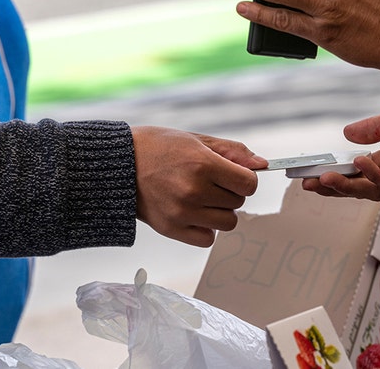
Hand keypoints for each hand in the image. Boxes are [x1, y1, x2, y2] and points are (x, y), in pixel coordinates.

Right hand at [130, 126, 267, 246]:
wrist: (117, 164)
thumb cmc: (158, 147)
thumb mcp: (197, 140)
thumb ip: (233, 152)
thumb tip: (262, 164)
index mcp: (203, 165)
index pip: (249, 184)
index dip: (244, 178)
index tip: (231, 173)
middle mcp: (194, 192)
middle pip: (238, 202)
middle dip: (229, 191)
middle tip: (207, 180)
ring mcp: (182, 213)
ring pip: (227, 222)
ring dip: (220, 211)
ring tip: (200, 196)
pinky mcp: (171, 229)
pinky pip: (207, 239)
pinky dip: (205, 228)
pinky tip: (192, 212)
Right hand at [301, 97, 379, 200]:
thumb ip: (374, 128)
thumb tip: (346, 135)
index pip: (358, 174)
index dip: (334, 175)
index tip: (309, 175)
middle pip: (362, 188)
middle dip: (334, 188)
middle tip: (308, 186)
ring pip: (375, 191)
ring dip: (349, 186)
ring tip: (325, 179)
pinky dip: (375, 175)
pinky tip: (358, 163)